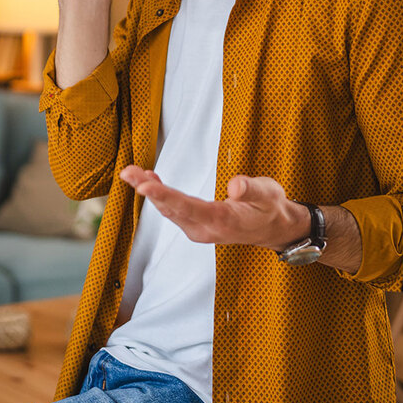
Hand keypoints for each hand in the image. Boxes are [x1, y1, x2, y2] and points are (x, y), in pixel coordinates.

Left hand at [119, 165, 305, 248]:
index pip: (187, 207)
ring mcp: (199, 230)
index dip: (164, 196)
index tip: (143, 186)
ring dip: (149, 192)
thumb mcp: (269, 195)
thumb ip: (251, 189)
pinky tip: (149, 182)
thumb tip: (235, 185)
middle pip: (171, 209)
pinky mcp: (197, 226)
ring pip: (169, 211)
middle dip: (147, 190)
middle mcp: (205, 229)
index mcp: (221, 221)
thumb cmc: (270, 208)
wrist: (275, 229)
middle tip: (128, 172)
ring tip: (132, 173)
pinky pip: (173, 211)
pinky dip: (159, 196)